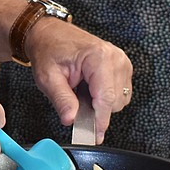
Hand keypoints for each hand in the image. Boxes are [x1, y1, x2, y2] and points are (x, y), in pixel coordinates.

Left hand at [24, 16, 131, 143]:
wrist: (49, 33)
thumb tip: (70, 119)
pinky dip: (105, 96)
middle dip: (95, 109)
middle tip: (74, 100)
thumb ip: (61, 99)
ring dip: (101, 103)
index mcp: (98, 57)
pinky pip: (121, 92)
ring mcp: (121, 60)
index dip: (100, 120)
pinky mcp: (122, 65)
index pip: (106, 98)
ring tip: (81, 91)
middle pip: (115, 101)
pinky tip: (90, 88)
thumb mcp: (47, 77)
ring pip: (120, 99)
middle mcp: (114, 57)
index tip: (95, 136)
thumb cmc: (48, 50)